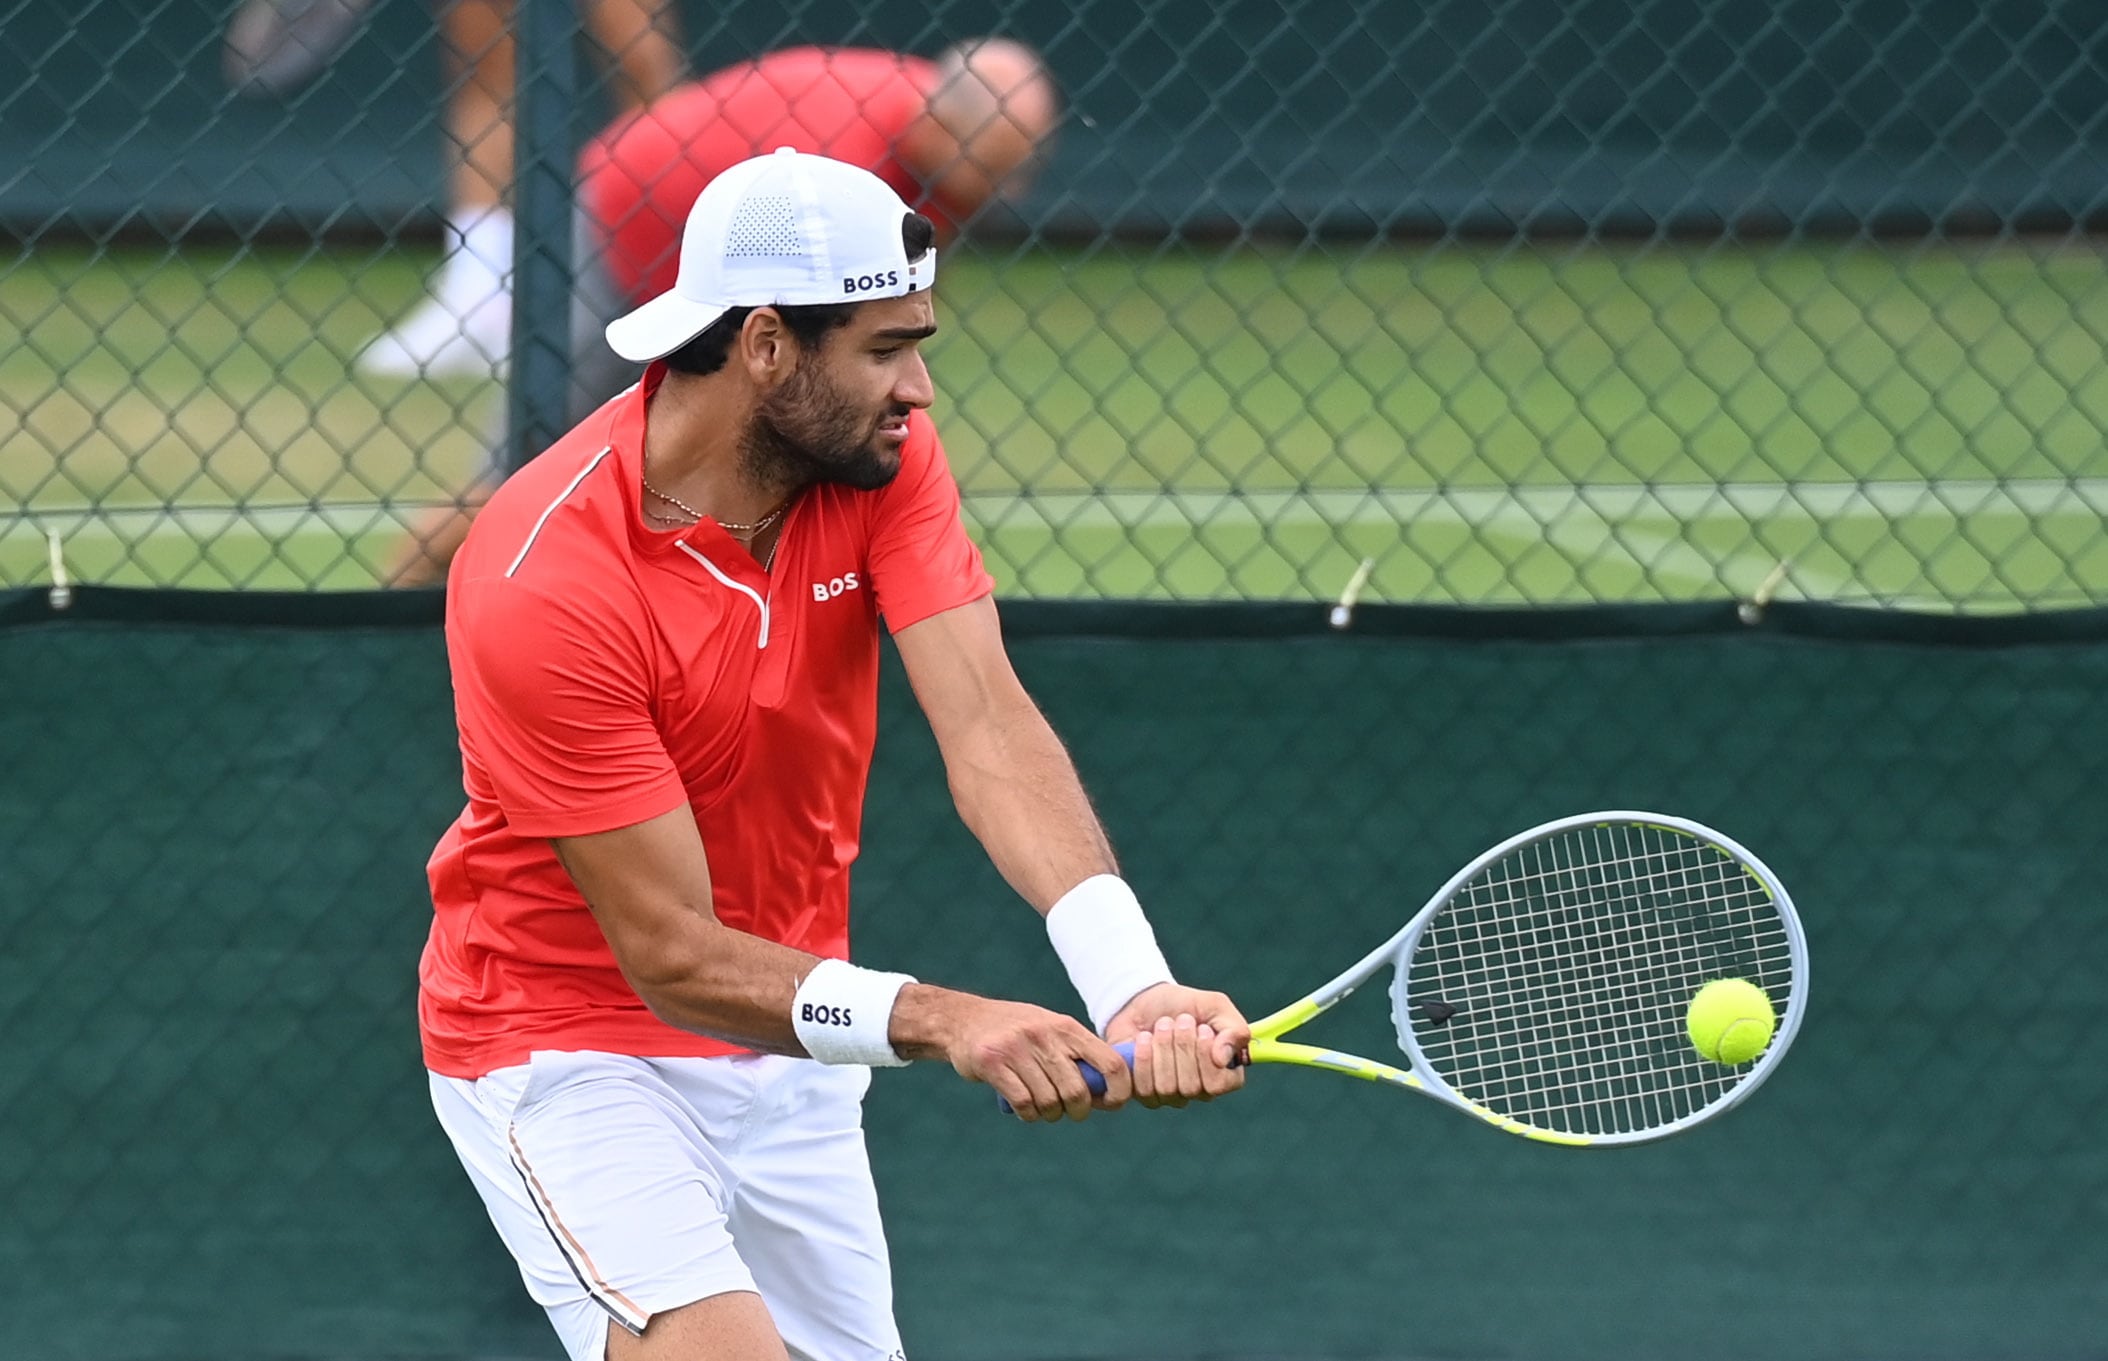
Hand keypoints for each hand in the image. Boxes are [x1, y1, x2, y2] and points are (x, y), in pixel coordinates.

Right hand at [935, 995, 1133, 1122]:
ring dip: (1050, 1114)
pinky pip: (1024, 1103)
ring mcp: (1018, 1048)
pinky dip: (1029, 1114)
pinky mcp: (993, 1063)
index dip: (1118, 1091)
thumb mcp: (1050, 1028)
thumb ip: (1077, 1053)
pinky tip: (1026, 1109)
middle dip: (1077, 1110)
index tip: (1111, 1104)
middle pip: (1078, 1091)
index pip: (1111, 1063)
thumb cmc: (1016, 1031)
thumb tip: (1109, 1091)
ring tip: (1043, 1109)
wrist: (962, 1020)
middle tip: (1068, 1111)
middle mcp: (1044, 1035)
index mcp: (1066, 1027)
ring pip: (1050, 1101)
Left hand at [1104, 983, 1249, 1107]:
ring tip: (1162, 1025)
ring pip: (1167, 1088)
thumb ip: (1234, 1030)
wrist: (1144, 999)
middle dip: (1183, 1046)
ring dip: (1163, 1048)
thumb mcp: (1216, 1006)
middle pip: (1192, 1087)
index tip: (1202, 1029)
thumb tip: (1223, 1059)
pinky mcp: (1145, 1093)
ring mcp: (1171, 1095)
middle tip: (1180, 1019)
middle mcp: (1199, 1090)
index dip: (1208, 1056)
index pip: (1221, 1084)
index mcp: (1223, 1072)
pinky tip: (1144, 1038)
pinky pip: (1144, 1088)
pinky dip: (1143, 1058)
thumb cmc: (1184, 1005)